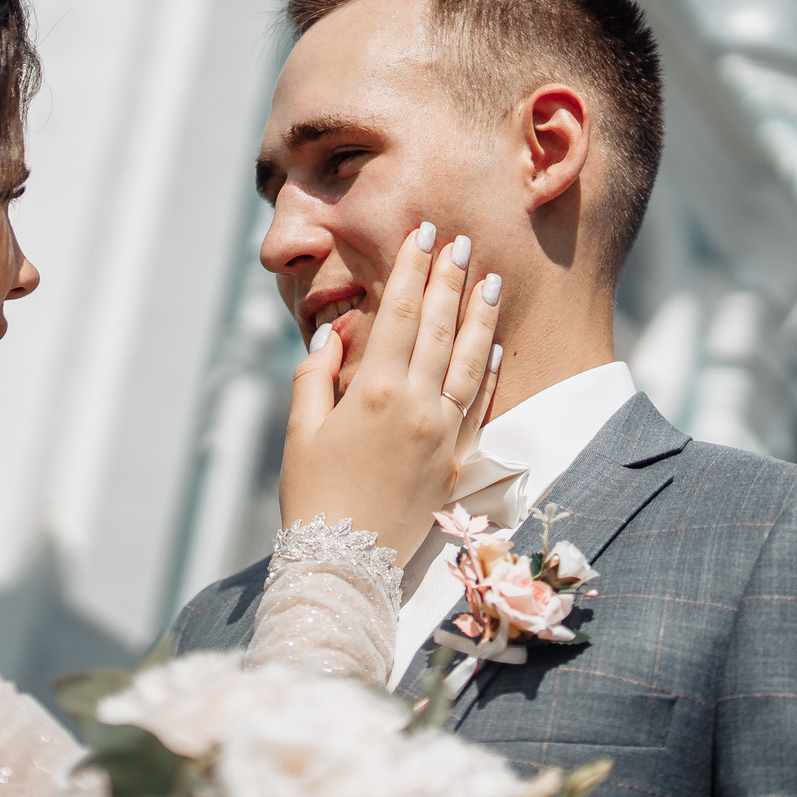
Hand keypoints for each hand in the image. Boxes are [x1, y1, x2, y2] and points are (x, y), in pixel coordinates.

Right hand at [276, 220, 503, 565]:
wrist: (345, 562)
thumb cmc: (312, 494)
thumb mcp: (301, 430)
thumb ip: (316, 375)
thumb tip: (336, 333)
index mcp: (373, 391)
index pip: (400, 313)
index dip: (413, 269)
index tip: (424, 234)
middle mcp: (415, 406)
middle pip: (439, 327)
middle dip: (450, 279)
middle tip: (462, 240)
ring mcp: (443, 434)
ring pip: (469, 360)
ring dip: (481, 316)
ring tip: (491, 279)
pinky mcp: (457, 462)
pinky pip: (479, 405)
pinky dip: (488, 370)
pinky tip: (495, 344)